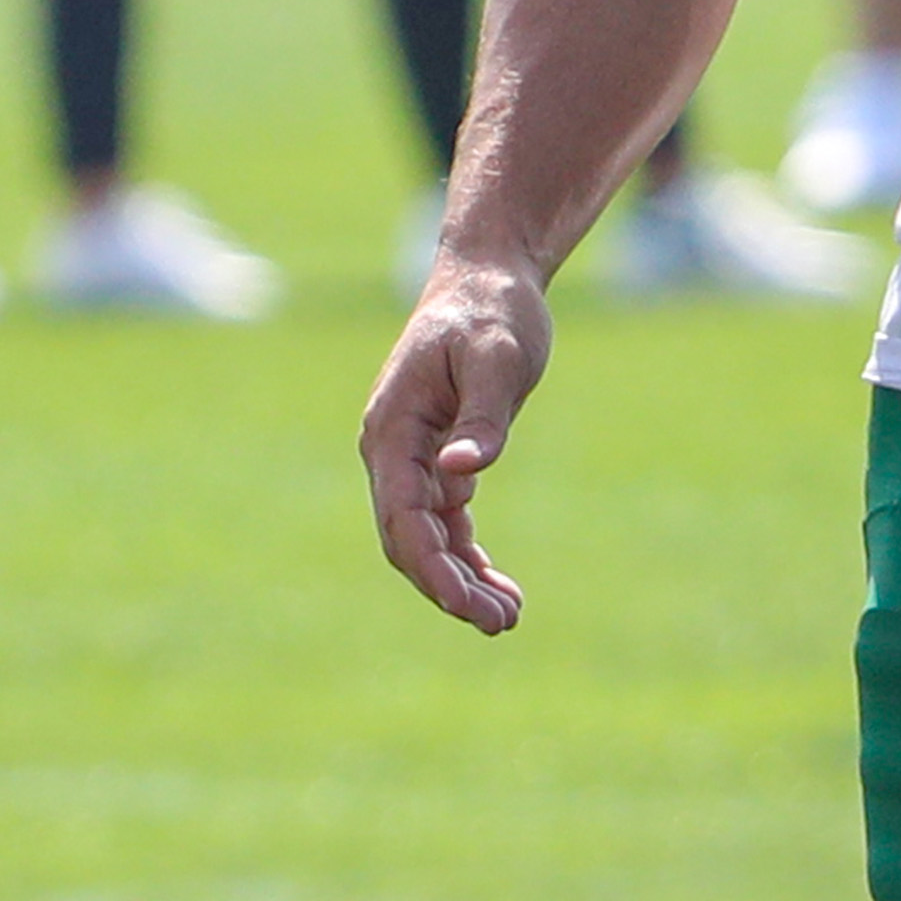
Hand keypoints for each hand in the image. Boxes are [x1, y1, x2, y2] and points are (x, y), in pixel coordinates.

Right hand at [360, 253, 552, 635]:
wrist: (488, 278)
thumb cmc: (492, 312)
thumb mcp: (499, 357)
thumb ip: (484, 416)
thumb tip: (461, 475)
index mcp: (393, 429)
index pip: (402, 516)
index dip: (432, 567)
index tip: (468, 604)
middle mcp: (392, 451)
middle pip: (409, 539)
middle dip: (449, 587)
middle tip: (502, 622)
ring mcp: (412, 458)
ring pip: (428, 538)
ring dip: (461, 579)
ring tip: (508, 617)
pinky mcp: (439, 459)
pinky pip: (447, 522)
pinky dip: (469, 555)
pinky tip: (500, 586)